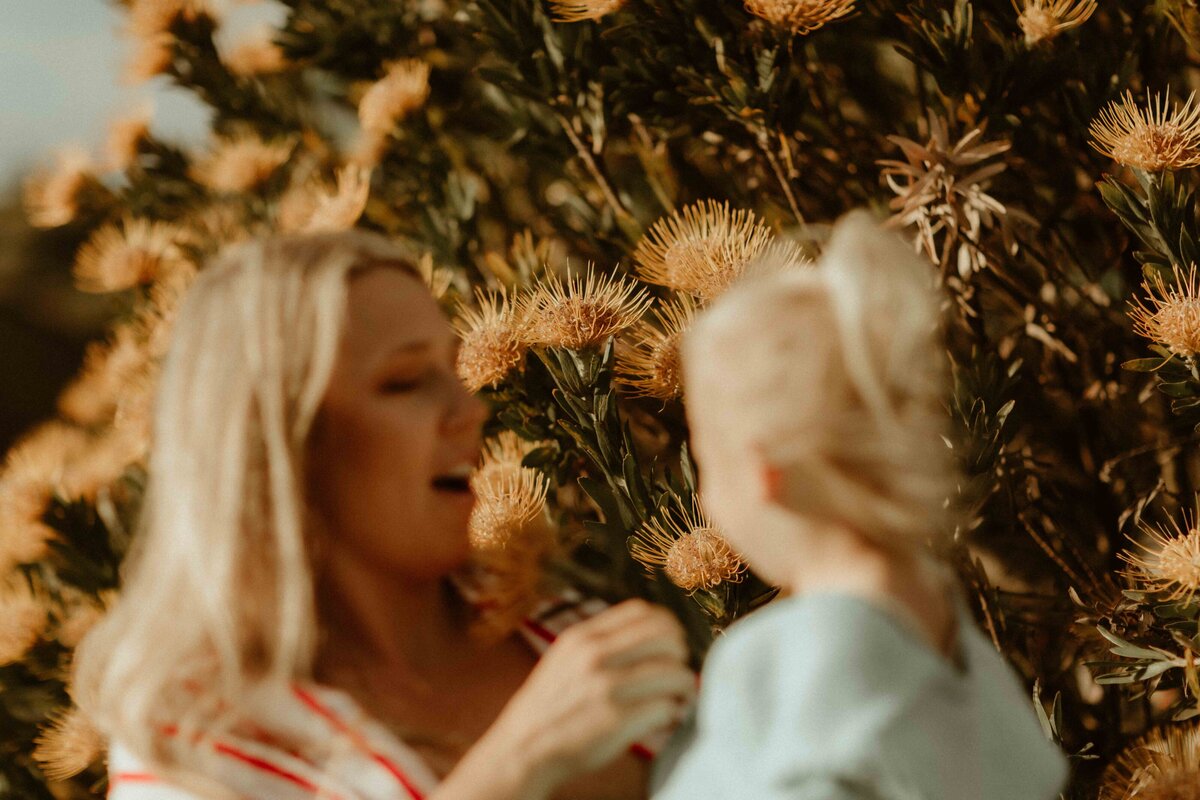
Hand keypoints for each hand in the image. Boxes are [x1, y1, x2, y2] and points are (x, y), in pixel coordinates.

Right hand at [469, 599, 694, 799]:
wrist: (522, 749)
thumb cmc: (549, 707)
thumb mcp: (564, 658)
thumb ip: (598, 642)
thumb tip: (648, 634)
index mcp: (583, 637)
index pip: (642, 611)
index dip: (666, 625)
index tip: (669, 643)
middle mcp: (596, 656)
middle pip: (667, 636)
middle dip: (680, 655)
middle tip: (676, 672)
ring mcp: (607, 687)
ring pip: (675, 672)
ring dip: (683, 687)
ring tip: (677, 698)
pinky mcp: (617, 719)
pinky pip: (667, 707)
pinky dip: (672, 714)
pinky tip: (664, 719)